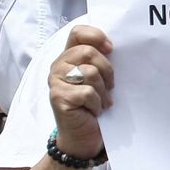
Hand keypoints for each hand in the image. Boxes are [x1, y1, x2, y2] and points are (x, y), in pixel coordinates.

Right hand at [49, 25, 115, 158]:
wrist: (83, 136)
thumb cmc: (94, 104)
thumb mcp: (100, 78)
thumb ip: (101, 60)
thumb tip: (113, 47)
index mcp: (69, 56)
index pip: (78, 33)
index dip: (96, 36)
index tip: (111, 49)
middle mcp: (59, 66)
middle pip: (88, 52)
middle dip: (107, 70)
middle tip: (110, 86)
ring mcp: (56, 82)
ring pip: (89, 72)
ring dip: (102, 90)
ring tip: (102, 101)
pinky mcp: (58, 98)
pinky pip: (87, 92)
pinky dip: (97, 103)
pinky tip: (95, 110)